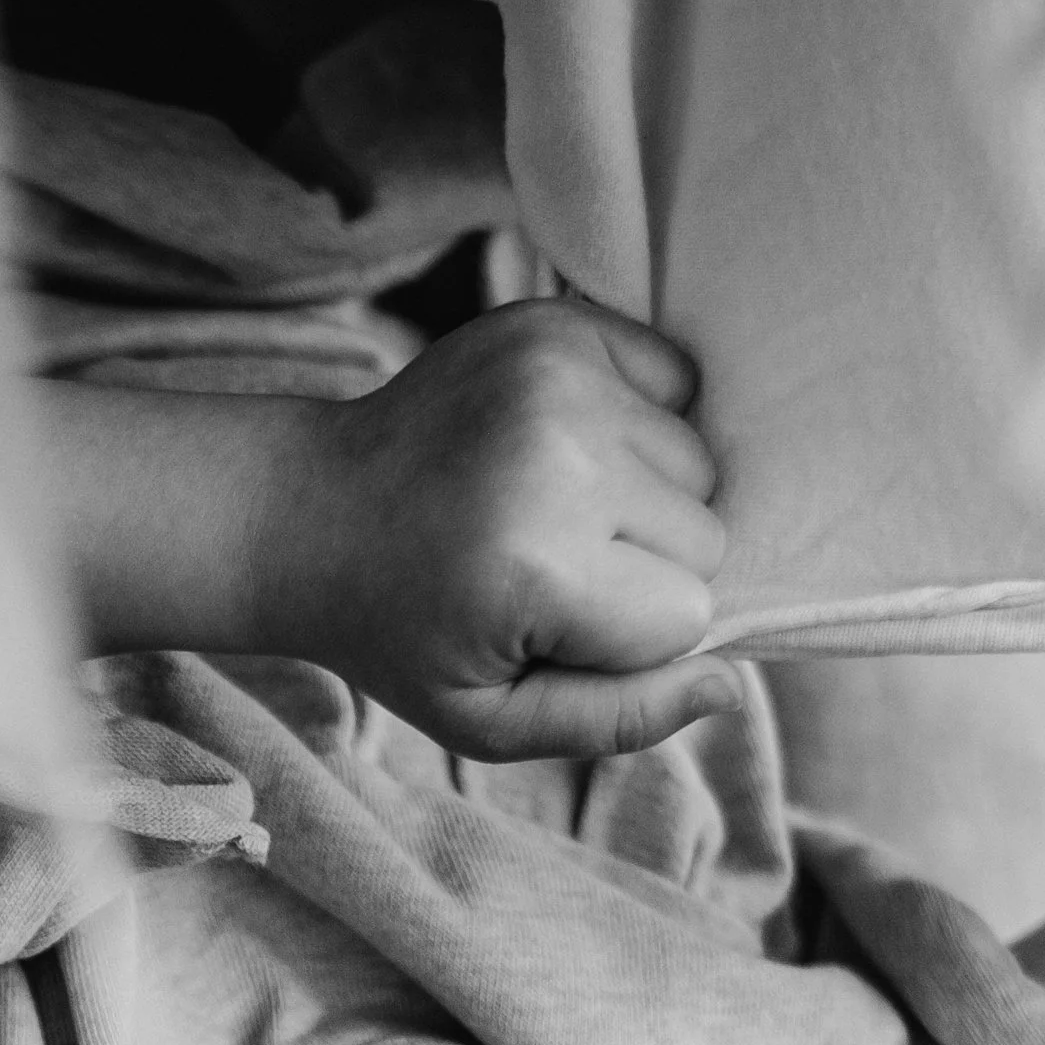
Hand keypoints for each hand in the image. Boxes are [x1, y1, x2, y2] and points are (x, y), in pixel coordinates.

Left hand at [279, 298, 741, 761]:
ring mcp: (559, 373)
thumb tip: (732, 685)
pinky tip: (559, 446)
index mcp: (539, 564)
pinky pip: (677, 381)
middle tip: (539, 566)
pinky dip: (638, 419)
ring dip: (642, 495)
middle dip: (644, 567)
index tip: (540, 623)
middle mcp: (559, 453)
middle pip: (706, 534)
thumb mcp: (490, 721)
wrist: (312, 512)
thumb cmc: (406, 631)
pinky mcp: (559, 323)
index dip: (627, 639)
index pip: (690, 616)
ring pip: (697, 463)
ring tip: (544, 506)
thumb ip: (616, 721)